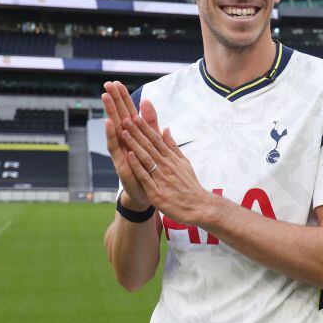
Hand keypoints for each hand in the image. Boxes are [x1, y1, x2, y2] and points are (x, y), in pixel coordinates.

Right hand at [101, 81, 159, 210]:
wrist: (147, 193)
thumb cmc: (147, 167)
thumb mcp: (150, 141)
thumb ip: (150, 122)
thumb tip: (146, 101)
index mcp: (133, 136)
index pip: (127, 112)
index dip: (122, 98)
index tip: (117, 82)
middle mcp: (124, 141)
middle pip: (118, 117)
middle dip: (113, 101)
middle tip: (106, 85)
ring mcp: (121, 152)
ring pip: (114, 129)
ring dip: (110, 113)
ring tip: (105, 98)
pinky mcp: (121, 163)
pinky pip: (116, 148)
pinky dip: (112, 136)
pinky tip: (110, 124)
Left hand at [121, 99, 215, 225]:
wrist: (199, 206)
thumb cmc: (190, 186)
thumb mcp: (184, 163)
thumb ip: (173, 146)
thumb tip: (166, 129)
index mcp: (171, 159)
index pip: (156, 140)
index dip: (145, 128)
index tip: (135, 116)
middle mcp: (167, 166)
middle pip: (149, 146)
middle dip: (137, 132)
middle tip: (125, 119)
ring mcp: (162, 178)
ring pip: (146, 158)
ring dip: (135, 145)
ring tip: (124, 133)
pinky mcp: (157, 192)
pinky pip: (146, 177)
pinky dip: (138, 166)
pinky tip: (130, 156)